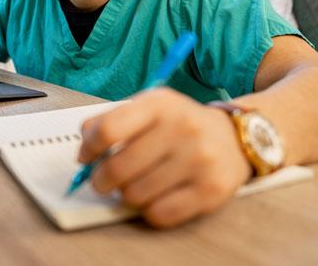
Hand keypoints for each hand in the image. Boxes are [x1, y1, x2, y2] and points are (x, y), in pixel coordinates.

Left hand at [78, 88, 252, 227]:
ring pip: (135, 195)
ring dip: (127, 195)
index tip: (85, 158)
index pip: (108, 130)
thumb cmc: (178, 124)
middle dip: (102, 180)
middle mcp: (182, 128)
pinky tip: (155, 197)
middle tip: (104, 181)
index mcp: (160, 104)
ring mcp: (199, 160)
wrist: (233, 137)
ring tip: (136, 185)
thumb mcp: (148, 108)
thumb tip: (83, 150)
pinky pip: (159, 214)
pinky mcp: (211, 190)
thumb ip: (112, 120)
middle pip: (118, 168)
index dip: (88, 149)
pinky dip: (149, 210)